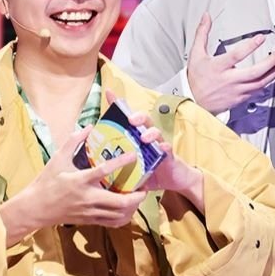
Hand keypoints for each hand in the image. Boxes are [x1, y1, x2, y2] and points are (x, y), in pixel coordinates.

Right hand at [0, 126, 145, 245]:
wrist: (34, 209)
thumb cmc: (46, 182)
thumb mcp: (57, 160)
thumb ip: (73, 142)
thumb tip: (88, 126)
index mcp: (79, 181)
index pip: (104, 170)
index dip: (121, 162)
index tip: (134, 155)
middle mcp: (87, 198)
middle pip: (120, 202)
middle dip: (137, 196)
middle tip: (144, 187)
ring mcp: (89, 212)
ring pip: (119, 215)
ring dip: (133, 207)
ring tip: (138, 197)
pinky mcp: (89, 221)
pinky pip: (112, 223)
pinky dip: (124, 217)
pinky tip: (128, 209)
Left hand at [105, 91, 205, 213]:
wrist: (176, 182)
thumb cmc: (152, 173)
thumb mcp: (131, 170)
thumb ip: (118, 169)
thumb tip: (98, 174)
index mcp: (137, 139)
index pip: (127, 119)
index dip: (119, 105)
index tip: (109, 93)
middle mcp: (149, 139)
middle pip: (144, 121)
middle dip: (137, 116)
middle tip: (131, 120)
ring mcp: (160, 146)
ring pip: (156, 132)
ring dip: (150, 132)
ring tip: (144, 137)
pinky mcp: (170, 156)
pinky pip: (167, 149)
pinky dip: (164, 147)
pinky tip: (162, 148)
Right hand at [186, 13, 274, 113]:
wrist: (192, 102)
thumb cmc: (195, 78)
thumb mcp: (196, 53)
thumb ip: (202, 33)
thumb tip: (206, 16)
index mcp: (218, 67)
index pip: (236, 56)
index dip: (250, 46)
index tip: (261, 38)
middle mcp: (229, 80)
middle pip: (255, 72)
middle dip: (271, 62)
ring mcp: (236, 91)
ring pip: (260, 83)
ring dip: (274, 72)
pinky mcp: (240, 99)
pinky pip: (257, 91)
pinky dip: (267, 82)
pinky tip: (273, 74)